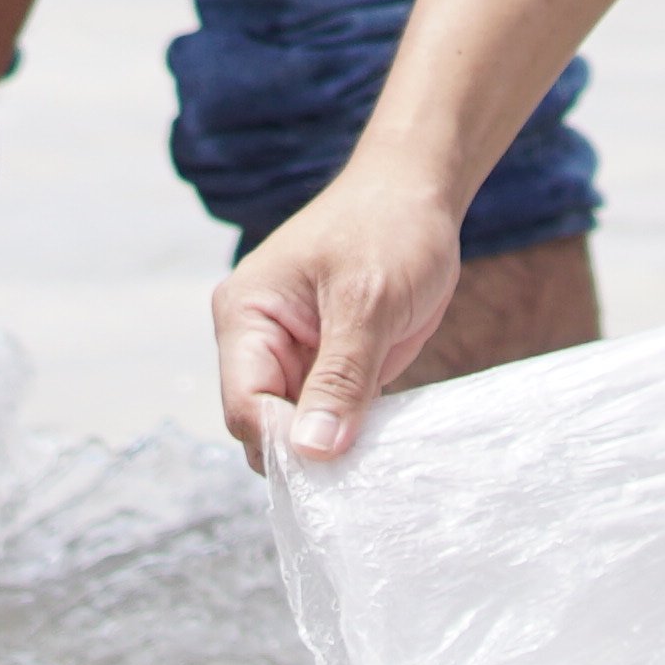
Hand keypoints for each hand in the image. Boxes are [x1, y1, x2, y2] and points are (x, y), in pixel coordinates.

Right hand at [211, 162, 467, 468]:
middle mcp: (258, 341)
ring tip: (376, 462)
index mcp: (245, 316)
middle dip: (306, 452)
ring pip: (298, 429)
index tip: (335, 468)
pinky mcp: (328, 366)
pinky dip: (353, 436)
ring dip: (333, 449)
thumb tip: (312, 451)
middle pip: (265, 426)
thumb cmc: (390, 228)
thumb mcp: (369, 301)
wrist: (419, 192)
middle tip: (361, 471)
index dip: (285, 443)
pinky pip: (330, 417)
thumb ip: (341, 376)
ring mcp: (293, 356)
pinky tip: (383, 447)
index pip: (247, 405)